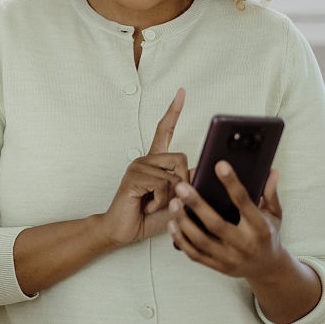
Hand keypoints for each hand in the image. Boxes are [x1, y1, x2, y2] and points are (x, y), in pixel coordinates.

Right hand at [99, 88, 189, 244]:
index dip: (172, 111)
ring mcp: (138, 167)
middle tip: (172, 200)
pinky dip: (161, 201)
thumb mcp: (176, 201)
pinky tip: (147, 206)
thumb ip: (188, 186)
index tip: (181, 92)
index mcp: (155, 162)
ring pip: (175, 175)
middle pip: (181, 157)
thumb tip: (202, 170)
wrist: (122, 231)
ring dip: (172, 197)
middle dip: (186, 182)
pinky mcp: (134, 178)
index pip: (163, 131)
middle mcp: (145, 160)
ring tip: (155, 205)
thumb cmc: (147, 217)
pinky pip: (164, 185)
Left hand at [167, 163, 290, 279]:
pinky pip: (195, 254)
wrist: (269, 269)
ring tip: (174, 203)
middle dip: (196, 204)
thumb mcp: (274, 215)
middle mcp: (245, 244)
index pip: (244, 202)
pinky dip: (181, 239)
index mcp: (260, 228)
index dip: (232, 183)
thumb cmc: (269, 235)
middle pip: (216, 224)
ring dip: (184, 222)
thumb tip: (271, 170)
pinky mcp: (218, 267)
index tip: (219, 165)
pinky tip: (172, 224)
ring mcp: (230, 258)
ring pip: (201, 241)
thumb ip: (270, 193)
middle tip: (181, 187)